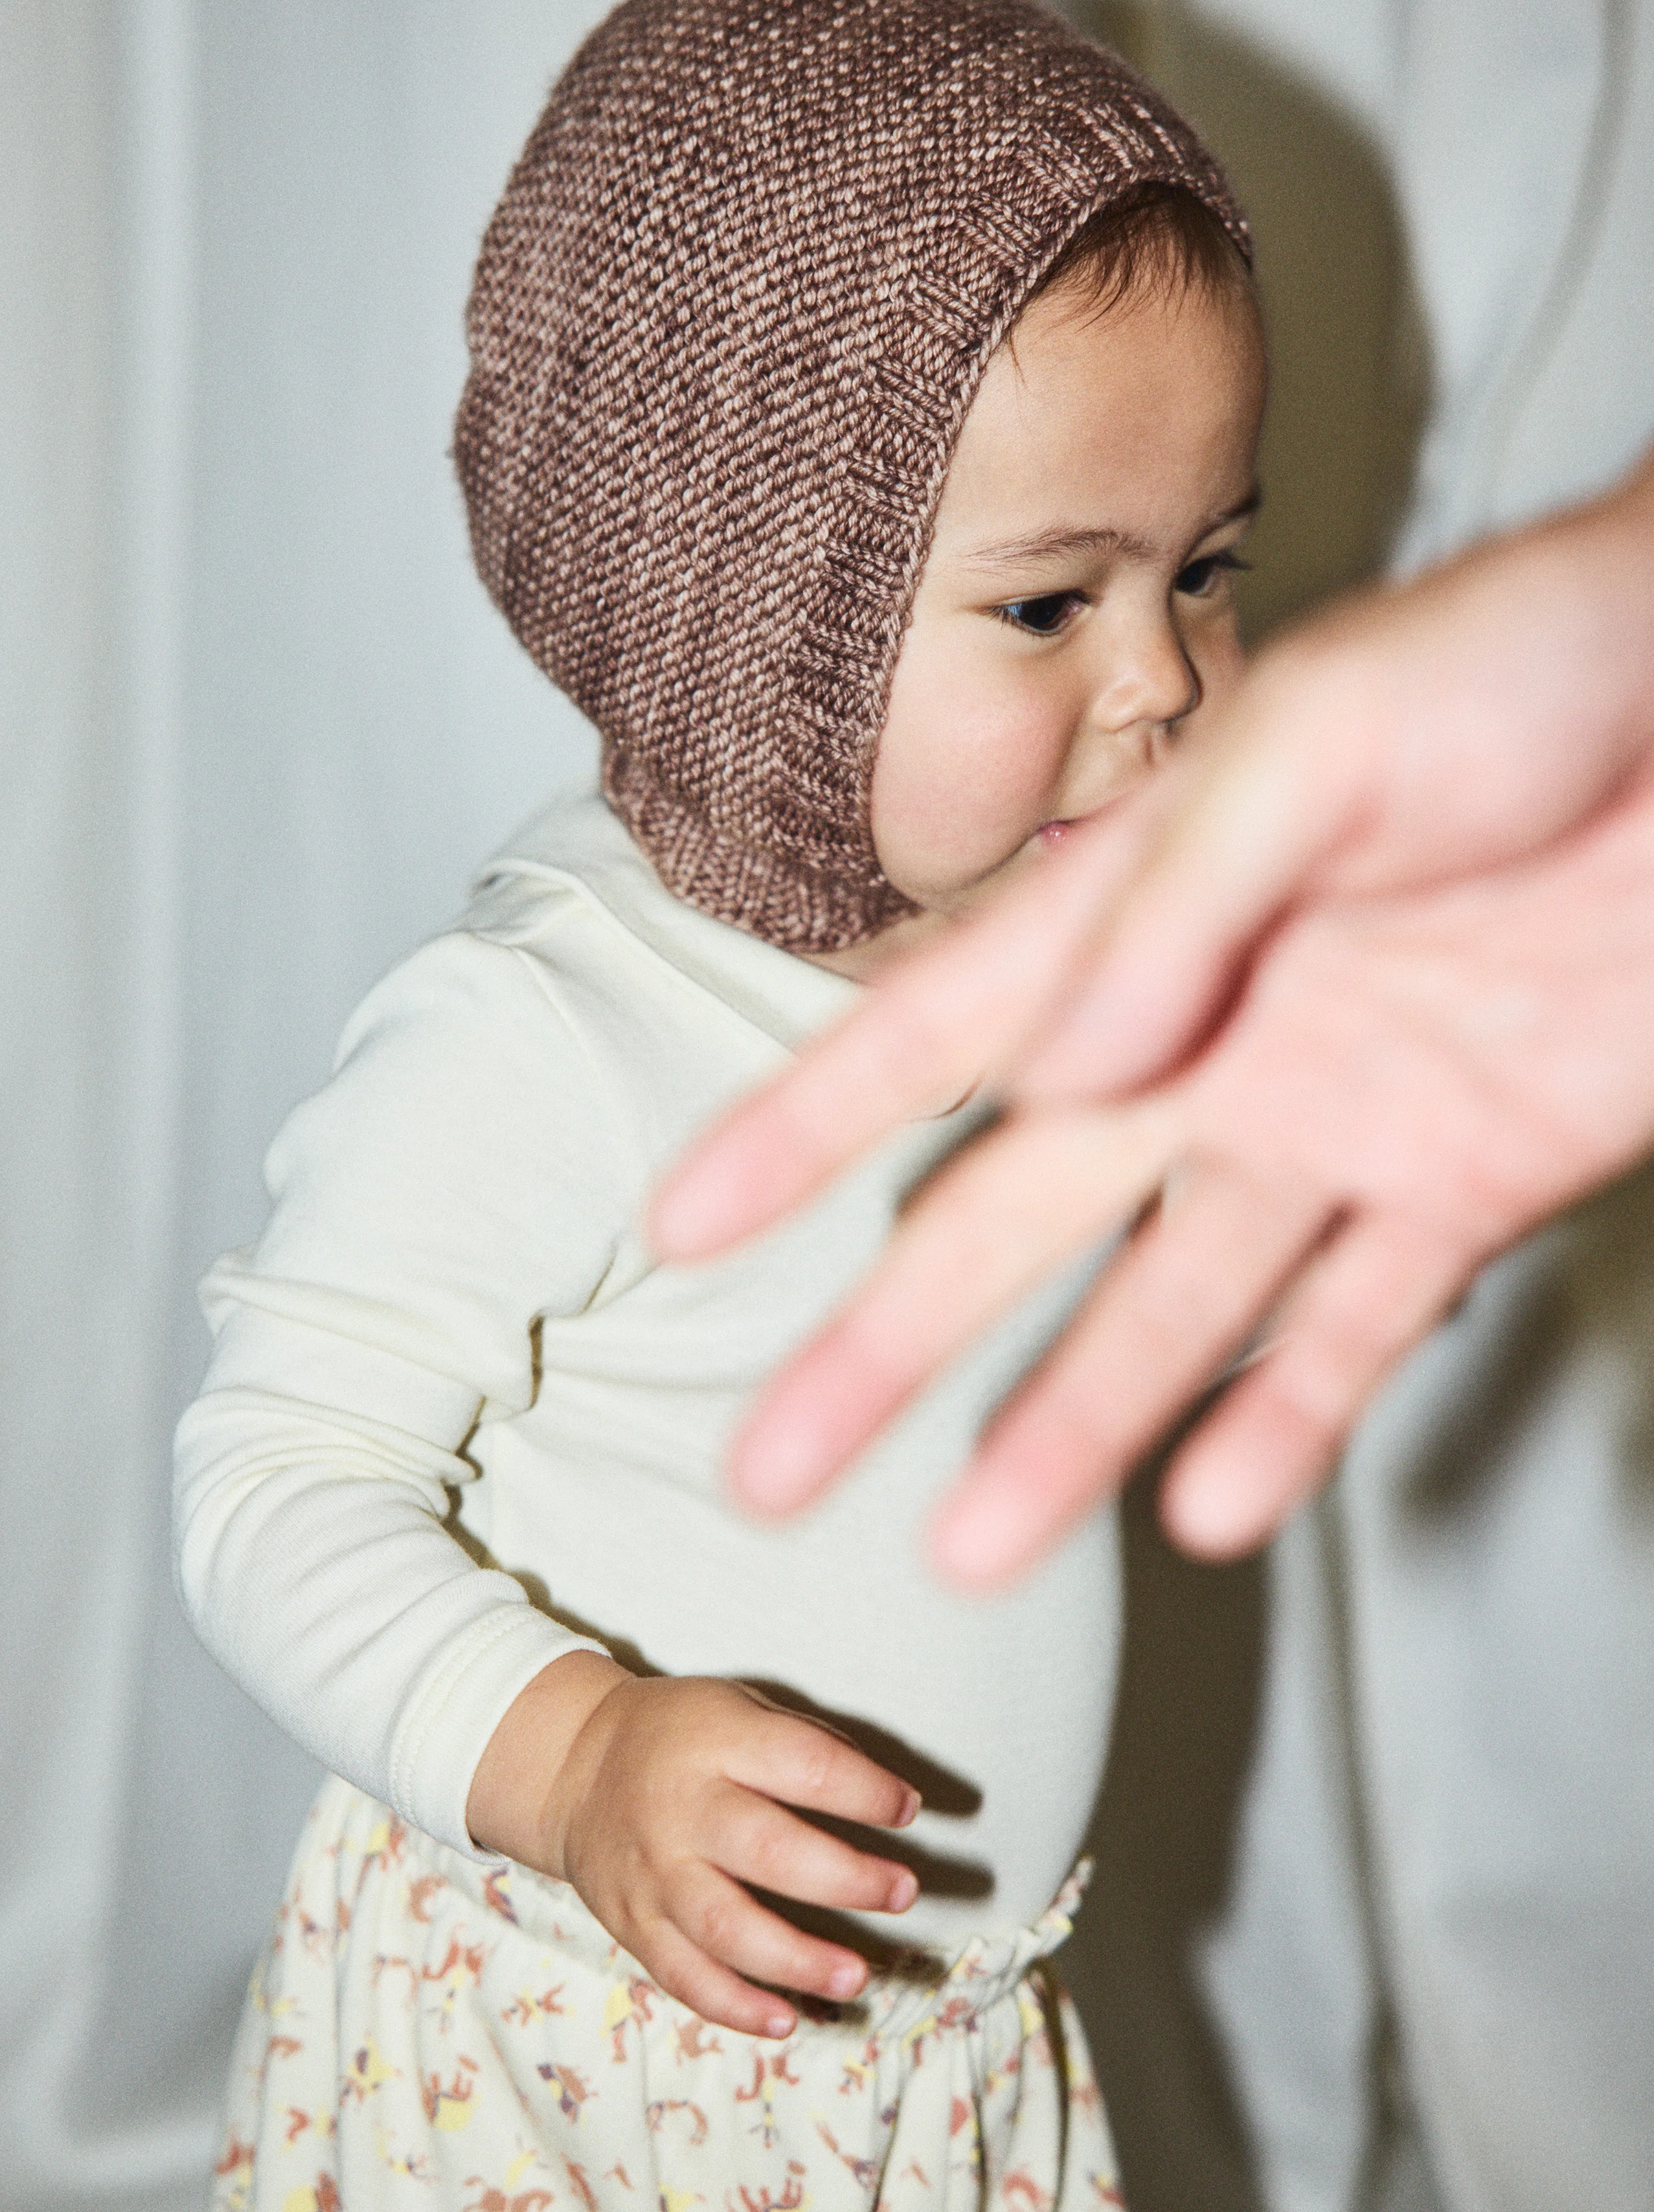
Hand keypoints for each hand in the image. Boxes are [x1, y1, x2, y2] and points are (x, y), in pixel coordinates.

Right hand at [468, 1655, 920, 2036]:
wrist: (575, 1766)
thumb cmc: (682, 1736)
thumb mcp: (738, 1709)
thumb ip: (807, 1747)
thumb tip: (890, 1798)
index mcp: (716, 1742)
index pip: (802, 1765)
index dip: (863, 1790)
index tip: (907, 1809)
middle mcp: (681, 1809)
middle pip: (766, 1850)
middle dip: (843, 1878)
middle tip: (902, 1892)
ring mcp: (652, 1872)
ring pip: (724, 1927)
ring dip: (794, 1960)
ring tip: (855, 1976)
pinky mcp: (632, 1924)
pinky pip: (683, 1975)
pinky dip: (734, 2006)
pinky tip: (784, 2020)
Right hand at [654, 449, 1653, 1572]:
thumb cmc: (1531, 663)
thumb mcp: (1322, 743)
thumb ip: (1178, 909)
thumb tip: (1051, 1083)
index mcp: (1144, 909)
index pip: (931, 1035)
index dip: (797, 1133)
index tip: (680, 1225)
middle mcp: (1210, 1034)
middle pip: (1012, 1214)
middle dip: (886, 1344)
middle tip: (768, 1464)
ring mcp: (1335, 1120)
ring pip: (1167, 1306)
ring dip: (1069, 1426)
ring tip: (970, 1548)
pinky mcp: (1470, 1183)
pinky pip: (1360, 1327)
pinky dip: (1288, 1420)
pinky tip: (1211, 1509)